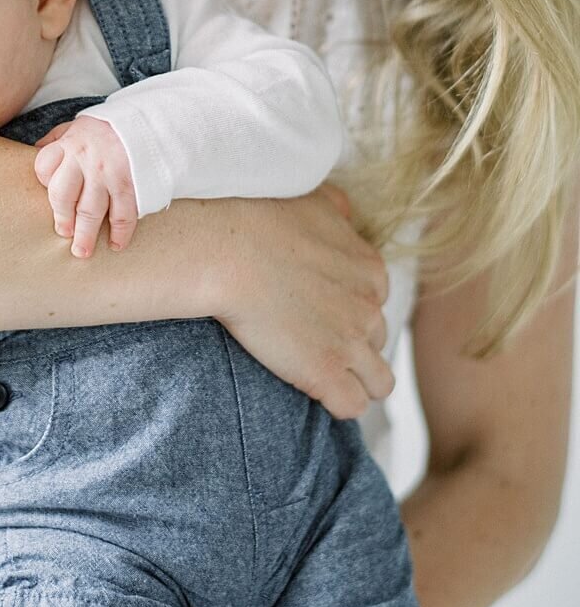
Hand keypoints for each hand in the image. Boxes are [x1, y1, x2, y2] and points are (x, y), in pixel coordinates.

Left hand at [34, 117, 137, 257]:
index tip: (52, 195)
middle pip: (63, 196)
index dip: (44, 183)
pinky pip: (123, 213)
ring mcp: (108, 173)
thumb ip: (56, 139)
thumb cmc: (106, 128)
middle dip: (62, 220)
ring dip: (86, 235)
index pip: (43, 168)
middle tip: (64, 235)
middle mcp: (84, 160)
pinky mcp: (130, 183)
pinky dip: (121, 233)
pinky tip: (117, 244)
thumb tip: (33, 152)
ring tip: (82, 252)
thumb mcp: (76, 126)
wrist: (146, 121)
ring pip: (91, 211)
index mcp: (68, 144)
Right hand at [217, 183, 392, 419]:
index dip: (348, 308)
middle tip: (311, 337)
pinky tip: (312, 391)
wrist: (228, 252)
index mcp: (370, 269)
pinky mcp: (326, 373)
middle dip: (352, 342)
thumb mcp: (313, 200)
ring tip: (320, 373)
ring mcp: (352, 343)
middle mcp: (370, 306)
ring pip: (378, 381)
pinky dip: (336, 402)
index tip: (318, 309)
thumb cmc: (260, 219)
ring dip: (354, 379)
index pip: (376, 301)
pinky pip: (352, 405)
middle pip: (378, 339)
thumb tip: (346, 213)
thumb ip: (339, 209)